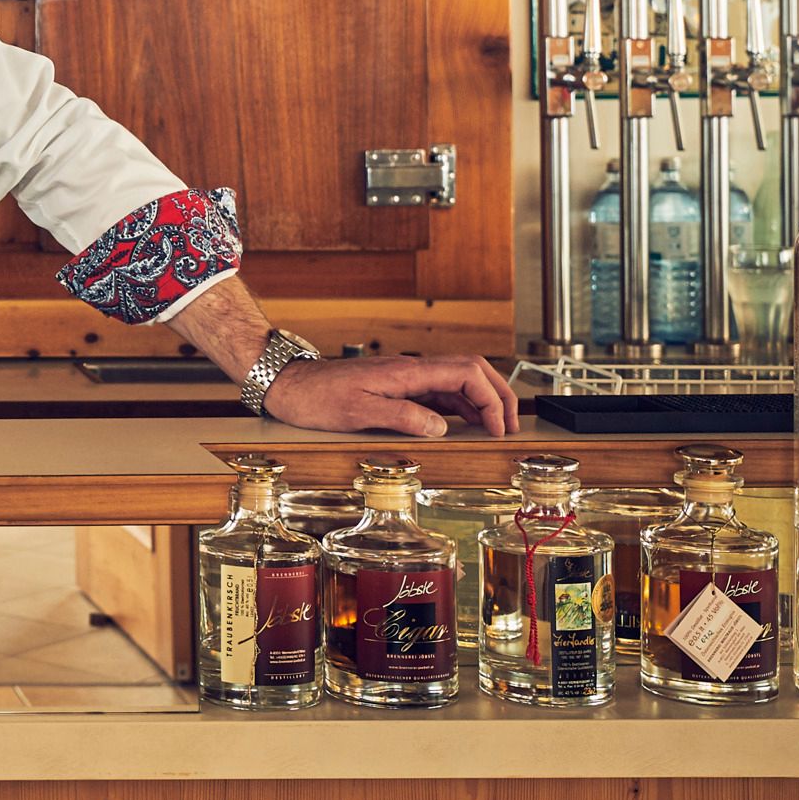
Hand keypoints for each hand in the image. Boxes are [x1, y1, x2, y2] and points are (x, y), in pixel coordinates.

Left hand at [261, 355, 517, 437]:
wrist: (288, 385)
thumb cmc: (315, 398)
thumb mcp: (357, 411)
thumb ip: (402, 417)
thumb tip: (442, 427)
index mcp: (406, 372)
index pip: (467, 372)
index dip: (490, 399)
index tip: (498, 428)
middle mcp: (411, 370)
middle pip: (471, 370)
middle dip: (498, 395)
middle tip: (510, 426)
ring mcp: (406, 378)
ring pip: (458, 381)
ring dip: (482, 402)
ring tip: (496, 429)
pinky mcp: (398, 388)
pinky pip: (440, 392)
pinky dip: (461, 407)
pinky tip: (465, 424)